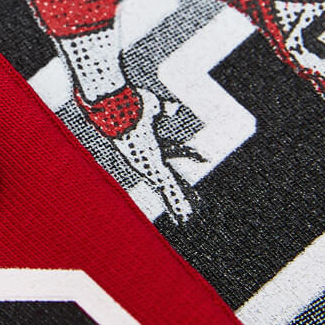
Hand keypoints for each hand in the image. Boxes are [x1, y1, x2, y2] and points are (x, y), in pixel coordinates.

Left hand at [111, 89, 195, 223]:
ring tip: (186, 220)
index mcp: (151, 144)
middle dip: (178, 191)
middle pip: (169, 178)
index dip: (189, 155)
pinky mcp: (153, 169)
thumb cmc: (132, 104)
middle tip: (186, 209)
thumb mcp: (154, 108)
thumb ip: (165, 109)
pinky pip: (169, 190)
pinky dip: (177, 203)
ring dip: (178, 204)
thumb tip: (174, 109)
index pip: (175, 152)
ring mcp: (151, 165)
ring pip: (168, 189)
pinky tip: (183, 217)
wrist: (120, 109)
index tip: (204, 159)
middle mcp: (149, 157)